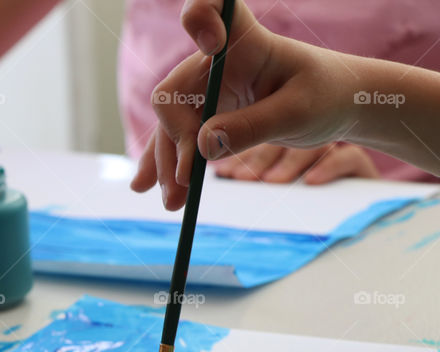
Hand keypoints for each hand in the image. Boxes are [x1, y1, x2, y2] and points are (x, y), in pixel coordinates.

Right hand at [131, 0, 356, 208]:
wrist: (334, 106)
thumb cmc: (325, 96)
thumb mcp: (298, 114)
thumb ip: (253, 127)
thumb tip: (202, 147)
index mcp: (245, 41)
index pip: (211, 7)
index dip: (201, 16)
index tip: (212, 44)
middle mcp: (214, 62)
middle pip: (174, 93)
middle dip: (175, 137)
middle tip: (190, 177)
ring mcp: (204, 91)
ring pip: (169, 125)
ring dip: (167, 163)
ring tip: (172, 202)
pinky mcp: (202, 116)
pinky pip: (175, 140)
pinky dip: (165, 165)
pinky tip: (146, 187)